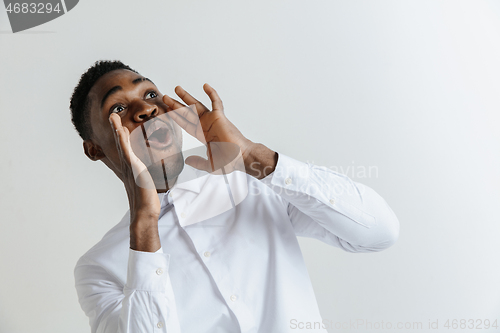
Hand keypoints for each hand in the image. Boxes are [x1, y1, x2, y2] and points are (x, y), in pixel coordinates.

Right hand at [109, 114, 160, 251]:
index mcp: (131, 168)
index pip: (126, 149)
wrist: (144, 212)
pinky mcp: (133, 169)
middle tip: (112, 115)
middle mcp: (127, 166)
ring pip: (121, 145)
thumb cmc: (147, 200)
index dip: (122, 137)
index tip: (119, 125)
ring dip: (117, 129)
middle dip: (116, 129)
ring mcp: (129, 167)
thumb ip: (146, 177)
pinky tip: (120, 130)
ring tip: (113, 116)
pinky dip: (122, 140)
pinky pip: (127, 151)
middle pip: (120, 144)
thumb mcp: (146, 184)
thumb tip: (148, 175)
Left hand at [163, 84, 276, 178]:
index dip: (176, 117)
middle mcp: (205, 126)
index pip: (185, 124)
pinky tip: (205, 86)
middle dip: (175, 105)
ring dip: (186, 97)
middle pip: (187, 112)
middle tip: (165, 97)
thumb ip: (198, 162)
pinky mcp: (220, 116)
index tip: (166, 110)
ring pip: (196, 105)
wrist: (241, 157)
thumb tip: (187, 160)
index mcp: (202, 135)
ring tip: (177, 88)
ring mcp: (212, 120)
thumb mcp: (210, 165)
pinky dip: (211, 93)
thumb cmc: (229, 161)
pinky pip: (216, 102)